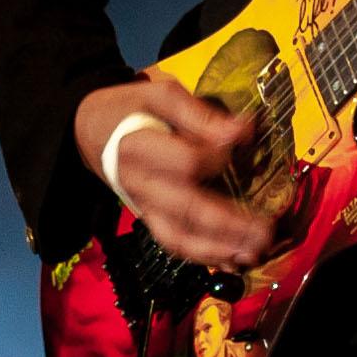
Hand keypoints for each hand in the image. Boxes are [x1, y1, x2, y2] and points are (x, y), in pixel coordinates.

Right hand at [72, 73, 273, 269]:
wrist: (90, 131)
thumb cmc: (129, 109)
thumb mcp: (159, 95)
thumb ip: (200, 113)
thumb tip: (242, 131)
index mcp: (139, 148)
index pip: (186, 161)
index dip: (219, 155)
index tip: (245, 139)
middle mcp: (140, 184)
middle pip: (187, 209)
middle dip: (230, 223)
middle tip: (266, 230)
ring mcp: (144, 207)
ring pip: (179, 237)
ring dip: (218, 249)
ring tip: (252, 253)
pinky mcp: (150, 219)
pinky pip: (175, 244)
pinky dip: (204, 256)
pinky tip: (232, 261)